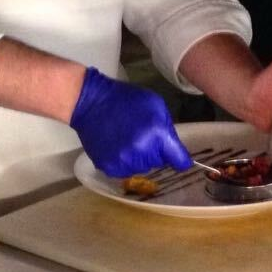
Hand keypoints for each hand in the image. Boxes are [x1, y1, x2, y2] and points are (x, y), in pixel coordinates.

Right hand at [70, 67, 191, 176]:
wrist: (91, 103)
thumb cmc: (126, 100)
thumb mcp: (155, 105)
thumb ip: (168, 128)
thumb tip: (174, 149)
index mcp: (157, 135)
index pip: (180, 161)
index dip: (181, 160)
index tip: (178, 158)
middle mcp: (143, 152)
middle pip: (159, 163)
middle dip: (155, 152)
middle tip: (142, 135)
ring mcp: (125, 162)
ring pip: (142, 168)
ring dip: (139, 158)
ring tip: (127, 140)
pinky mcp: (109, 168)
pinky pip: (125, 171)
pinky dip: (124, 162)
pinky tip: (117, 147)